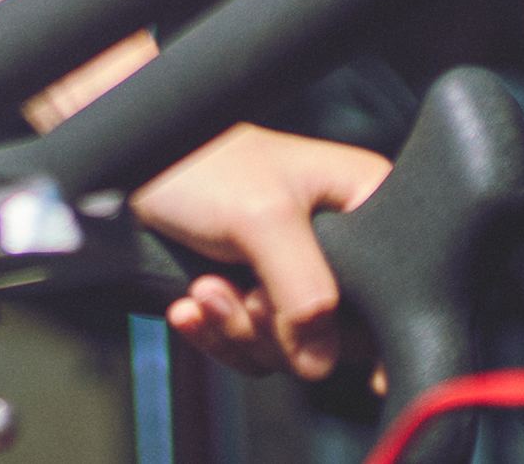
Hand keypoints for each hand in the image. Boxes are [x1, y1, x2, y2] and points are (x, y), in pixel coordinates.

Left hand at [133, 124, 393, 377]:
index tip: (315, 345)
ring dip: (238, 329)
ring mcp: (299, 270)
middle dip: (276, 328)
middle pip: (339, 335)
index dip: (358, 332)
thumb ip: (304, 292)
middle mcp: (344, 241)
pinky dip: (218, 333)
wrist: (129, 166)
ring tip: (204, 290)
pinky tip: (191, 305)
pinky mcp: (259, 290)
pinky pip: (254, 346)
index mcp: (366, 202)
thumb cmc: (199, 161)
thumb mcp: (263, 218)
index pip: (394, 294)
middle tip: (243, 296)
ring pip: (291, 347)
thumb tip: (320, 361)